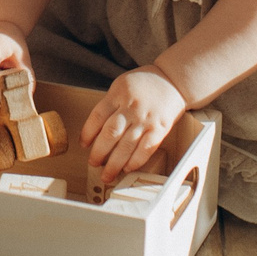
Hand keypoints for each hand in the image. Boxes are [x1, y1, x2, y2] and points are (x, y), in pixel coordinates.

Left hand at [82, 66, 186, 184]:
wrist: (173, 81)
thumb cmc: (144, 83)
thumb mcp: (121, 85)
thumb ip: (110, 104)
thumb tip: (96, 130)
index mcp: (118, 95)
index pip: (98, 116)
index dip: (88, 133)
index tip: (83, 144)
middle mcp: (131, 108)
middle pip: (111, 133)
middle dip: (99, 152)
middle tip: (93, 163)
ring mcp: (146, 119)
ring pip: (127, 145)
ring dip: (115, 163)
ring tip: (107, 174)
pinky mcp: (160, 129)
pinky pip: (146, 149)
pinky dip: (135, 161)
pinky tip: (127, 168)